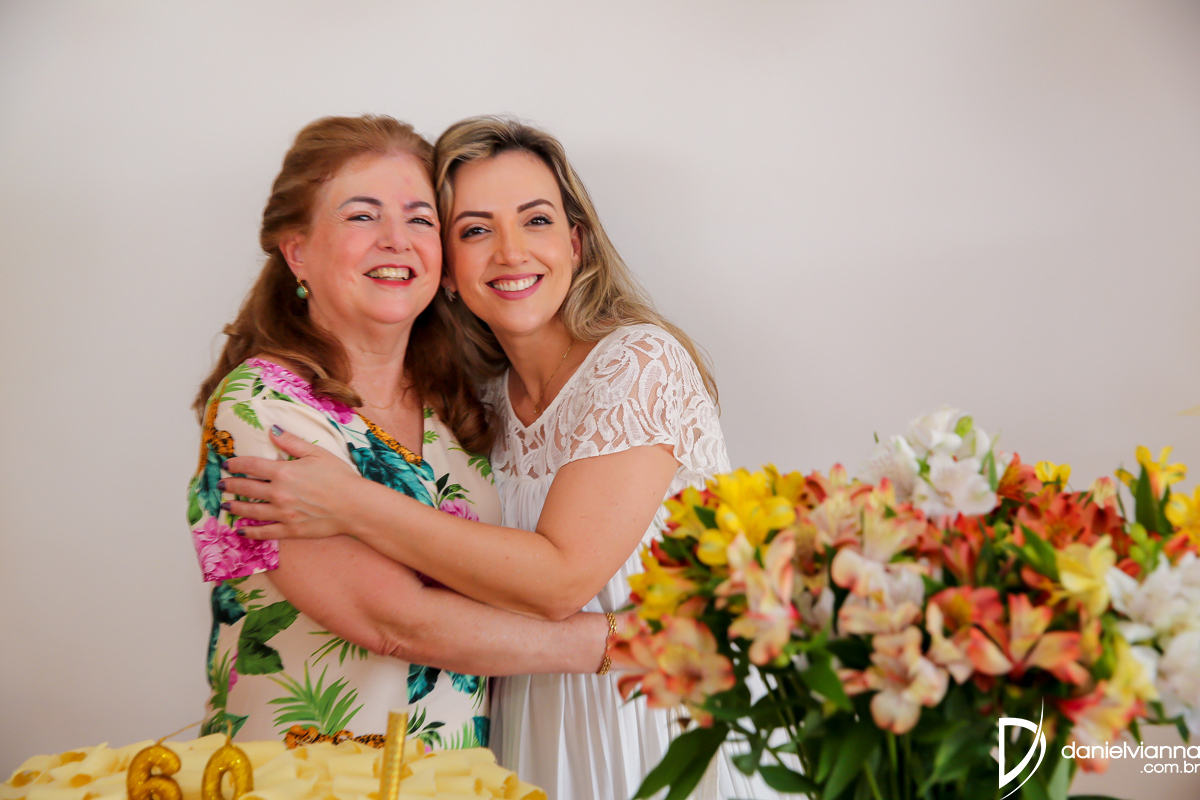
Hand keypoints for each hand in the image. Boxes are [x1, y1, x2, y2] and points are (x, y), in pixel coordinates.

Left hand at [221, 426, 360, 540]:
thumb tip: (271, 430)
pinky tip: (241, 530)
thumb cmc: (340, 477)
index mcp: (283, 472)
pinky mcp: (290, 530)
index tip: (228, 464)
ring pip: (251, 511)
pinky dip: (250, 532)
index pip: (251, 465)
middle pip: (246, 488)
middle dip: (230, 485)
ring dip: (235, 507)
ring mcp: (283, 513)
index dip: (236, 464)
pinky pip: (264, 532)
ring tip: (225, 505)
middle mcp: (278, 493)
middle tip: (220, 485)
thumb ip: (292, 442)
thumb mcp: (317, 453)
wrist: (355, 506)